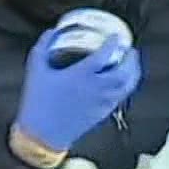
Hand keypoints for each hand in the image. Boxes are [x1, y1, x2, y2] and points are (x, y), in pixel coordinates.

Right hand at [14, 32, 140, 152]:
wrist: (41, 135)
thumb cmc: (38, 103)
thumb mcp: (35, 70)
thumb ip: (43, 47)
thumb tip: (51, 33)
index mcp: (81, 75)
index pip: (105, 54)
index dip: (113, 42)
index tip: (115, 36)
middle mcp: (96, 88)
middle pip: (124, 71)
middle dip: (131, 59)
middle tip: (130, 50)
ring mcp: (101, 102)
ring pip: (127, 86)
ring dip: (133, 73)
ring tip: (132, 65)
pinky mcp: (102, 114)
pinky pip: (120, 98)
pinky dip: (126, 87)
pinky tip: (122, 83)